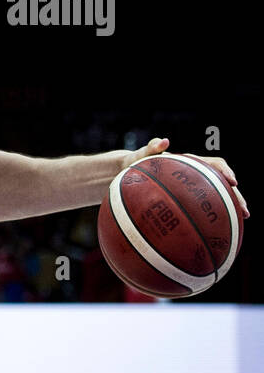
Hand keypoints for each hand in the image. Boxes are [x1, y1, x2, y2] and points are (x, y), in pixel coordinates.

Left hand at [122, 137, 248, 220]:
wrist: (128, 172)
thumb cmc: (135, 163)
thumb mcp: (141, 155)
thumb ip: (151, 148)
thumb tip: (164, 141)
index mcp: (190, 163)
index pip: (214, 164)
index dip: (226, 172)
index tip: (233, 182)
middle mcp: (195, 175)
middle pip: (222, 185)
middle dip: (236, 197)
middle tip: (244, 212)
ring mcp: (192, 188)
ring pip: (217, 197)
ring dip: (229, 209)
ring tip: (239, 223)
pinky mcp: (186, 199)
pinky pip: (201, 208)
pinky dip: (210, 218)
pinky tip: (213, 231)